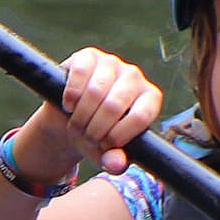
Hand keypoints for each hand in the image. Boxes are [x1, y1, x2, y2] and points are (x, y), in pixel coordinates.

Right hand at [60, 47, 162, 173]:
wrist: (71, 117)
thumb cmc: (97, 135)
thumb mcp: (107, 153)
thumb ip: (115, 161)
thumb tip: (114, 164)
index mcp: (149, 99)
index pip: (141, 116)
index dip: (119, 136)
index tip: (105, 146)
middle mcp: (134, 77)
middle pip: (114, 105)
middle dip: (95, 129)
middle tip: (87, 139)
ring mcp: (112, 63)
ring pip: (95, 92)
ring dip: (81, 117)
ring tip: (77, 127)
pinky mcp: (89, 56)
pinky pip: (80, 74)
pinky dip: (71, 96)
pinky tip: (69, 106)